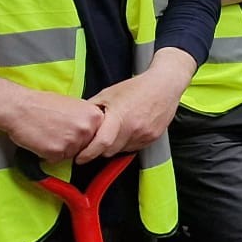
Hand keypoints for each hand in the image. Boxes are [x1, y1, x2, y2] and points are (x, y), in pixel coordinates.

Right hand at [0, 85, 103, 162]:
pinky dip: (48, 154)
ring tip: (49, 134)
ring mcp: (73, 141)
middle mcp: (87, 129)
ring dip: (60, 149)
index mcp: (94, 115)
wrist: (20, 107)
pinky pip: (56, 160)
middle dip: (73, 143)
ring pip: (71, 154)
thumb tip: (93, 130)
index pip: (98, 135)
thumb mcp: (74, 105)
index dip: (85, 136)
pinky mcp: (57, 152)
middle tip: (58, 131)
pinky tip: (42, 140)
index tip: (76, 133)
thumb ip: (86, 118)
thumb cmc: (43, 103)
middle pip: (85, 146)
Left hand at [76, 50, 196, 163]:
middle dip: (99, 150)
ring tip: (115, 132)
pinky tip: (128, 130)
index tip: (79, 157)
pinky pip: (134, 148)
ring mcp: (145, 134)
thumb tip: (76, 121)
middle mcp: (134, 127)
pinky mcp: (153, 137)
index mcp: (120, 115)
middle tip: (94, 143)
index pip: (101, 143)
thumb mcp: (109, 93)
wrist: (165, 84)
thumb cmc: (137, 87)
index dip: (87, 154)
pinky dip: (127, 143)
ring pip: (121, 151)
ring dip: (114, 147)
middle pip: (109, 151)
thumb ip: (92, 108)